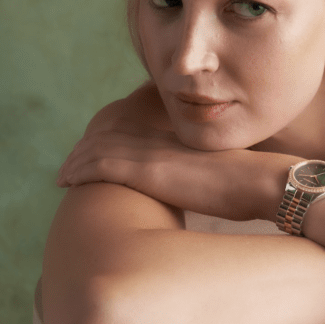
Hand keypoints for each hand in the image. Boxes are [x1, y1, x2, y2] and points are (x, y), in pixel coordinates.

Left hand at [56, 117, 292, 221]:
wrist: (263, 181)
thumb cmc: (253, 186)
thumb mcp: (225, 176)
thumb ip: (207, 177)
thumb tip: (210, 190)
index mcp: (178, 142)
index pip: (134, 133)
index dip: (110, 140)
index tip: (96, 151)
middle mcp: (162, 142)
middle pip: (112, 135)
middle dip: (87, 148)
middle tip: (70, 163)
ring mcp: (154, 154)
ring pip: (100, 148)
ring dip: (76, 159)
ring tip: (62, 174)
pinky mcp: (149, 171)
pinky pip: (102, 164)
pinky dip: (80, 169)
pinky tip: (66, 179)